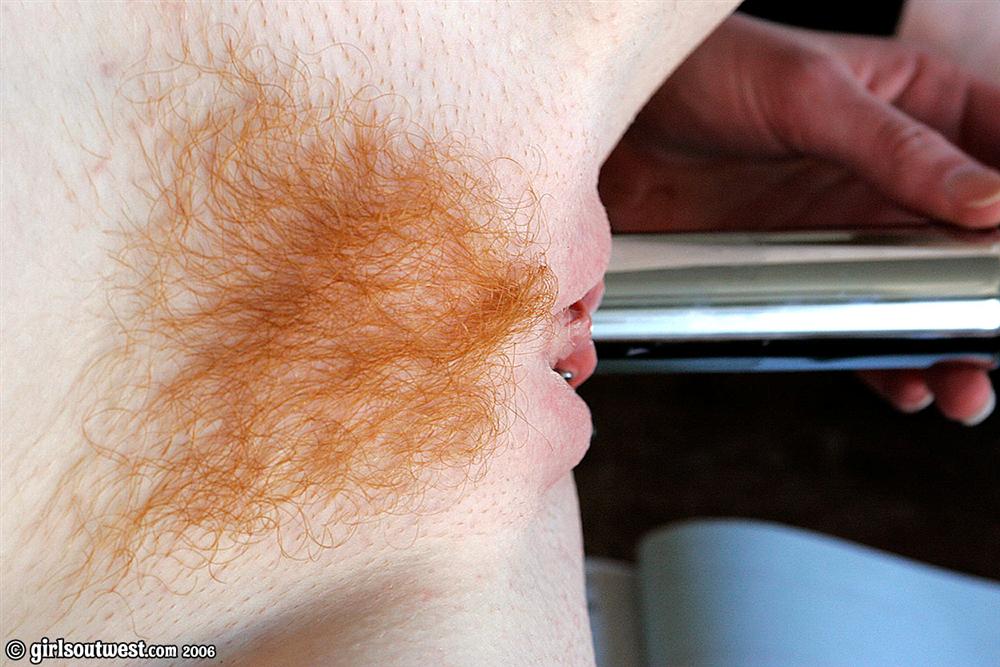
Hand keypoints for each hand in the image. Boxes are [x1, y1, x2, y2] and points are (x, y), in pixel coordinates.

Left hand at [599, 14, 998, 424]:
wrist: (612, 123)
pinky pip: (848, 317)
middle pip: (971, 243)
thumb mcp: (810, 96)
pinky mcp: (793, 266)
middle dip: (988, 300)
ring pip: (915, 293)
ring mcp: (841, 224)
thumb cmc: (708, 73)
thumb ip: (898, 149)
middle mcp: (887, 171)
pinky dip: (874, 355)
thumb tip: (991, 203)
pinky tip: (900, 383)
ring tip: (963, 391)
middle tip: (996, 346)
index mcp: (915, 104)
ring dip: (942, 345)